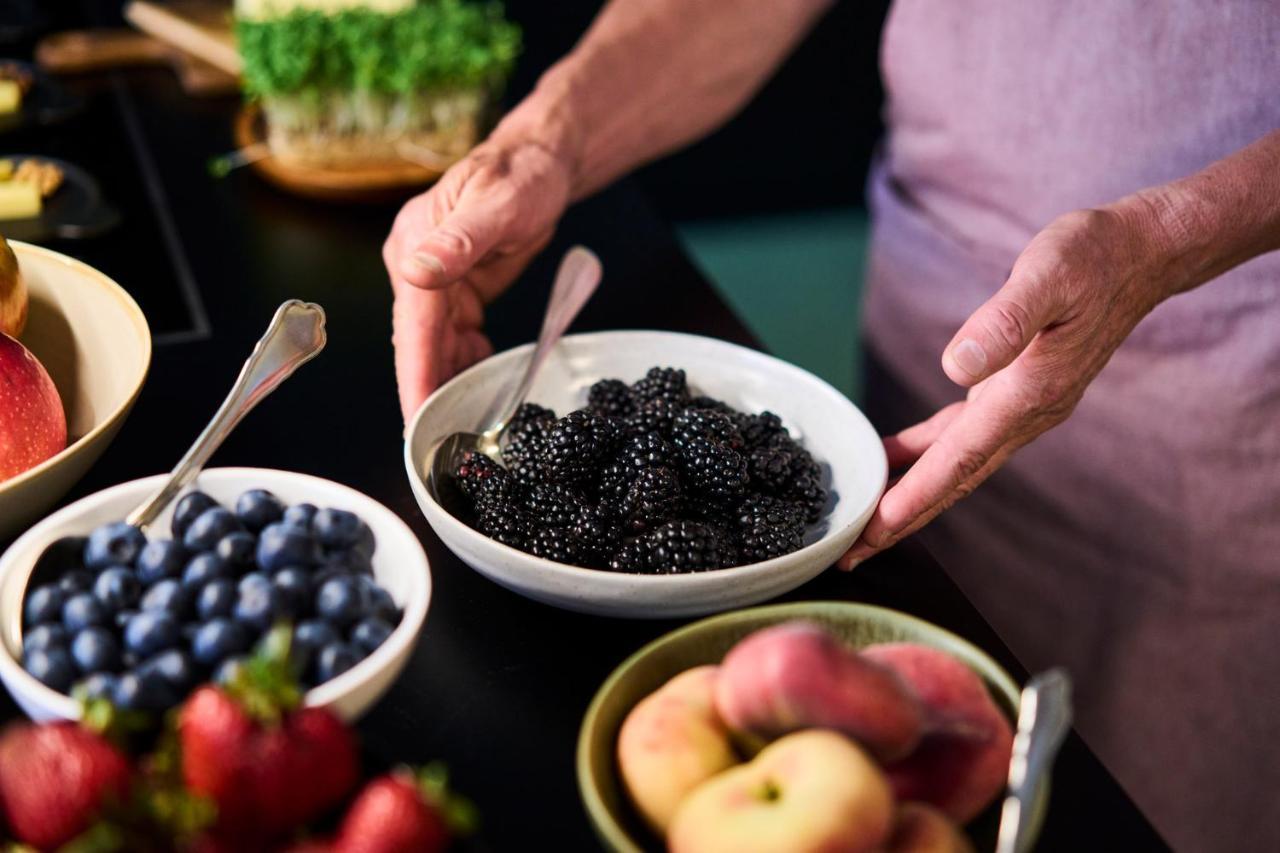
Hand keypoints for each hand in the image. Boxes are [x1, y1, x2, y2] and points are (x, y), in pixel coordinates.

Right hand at [384, 137, 572, 420]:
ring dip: (447, 382)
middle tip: (435, 443)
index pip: (413, 325)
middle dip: (426, 390)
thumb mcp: (498, 203)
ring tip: (460, 426)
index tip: (416, 419)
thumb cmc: (520, 172)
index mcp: (414, 246)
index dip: (415, 374)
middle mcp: (418, 265)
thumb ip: (459, 240)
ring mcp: (436, 279)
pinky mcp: (457, 287)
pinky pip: (456, 335)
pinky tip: (479, 385)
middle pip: (420, 342)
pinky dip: (466, 362)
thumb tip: (418, 270)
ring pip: (438, 344)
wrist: (541, 160)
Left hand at [839, 202, 1185, 568]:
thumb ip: (1005, 321)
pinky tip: (893, 460)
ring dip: (911, 496)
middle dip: (903, 519)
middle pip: (954, 480)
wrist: (1137, 255)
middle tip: (853, 555)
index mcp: (1028, 393)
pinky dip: (924, 453)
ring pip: (955, 465)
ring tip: (865, 526)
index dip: (917, 495)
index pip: (961, 457)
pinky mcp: (1013, 392)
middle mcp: (1026, 413)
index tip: (877, 528)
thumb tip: (957, 365)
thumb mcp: (1047, 276)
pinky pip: (959, 436)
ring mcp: (1021, 407)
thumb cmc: (1092, 259)